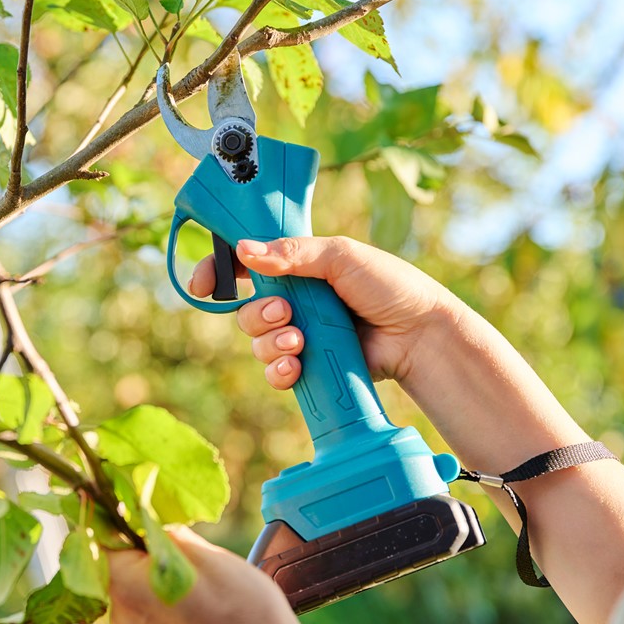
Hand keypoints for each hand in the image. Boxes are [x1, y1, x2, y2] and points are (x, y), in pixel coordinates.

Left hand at [107, 527, 340, 623]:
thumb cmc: (242, 612)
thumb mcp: (206, 554)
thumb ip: (166, 532)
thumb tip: (146, 513)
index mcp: (125, 585)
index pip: (102, 536)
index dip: (123, 515)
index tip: (146, 503)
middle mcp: (121, 614)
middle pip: (117, 561)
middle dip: (144, 543)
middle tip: (182, 537)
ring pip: (136, 583)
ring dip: (157, 568)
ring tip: (198, 569)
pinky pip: (149, 606)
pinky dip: (165, 593)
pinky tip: (199, 595)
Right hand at [189, 236, 455, 388]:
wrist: (419, 335)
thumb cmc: (389, 287)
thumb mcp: (341, 256)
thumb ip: (292, 253)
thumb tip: (244, 251)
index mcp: (299, 266)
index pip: (246, 265)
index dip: (219, 272)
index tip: (204, 283)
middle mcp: (295, 301)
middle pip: (246, 309)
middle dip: (257, 312)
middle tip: (285, 311)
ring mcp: (301, 334)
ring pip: (257, 342)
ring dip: (270, 341)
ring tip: (299, 340)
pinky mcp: (310, 366)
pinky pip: (276, 372)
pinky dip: (279, 370)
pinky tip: (295, 365)